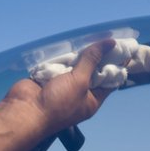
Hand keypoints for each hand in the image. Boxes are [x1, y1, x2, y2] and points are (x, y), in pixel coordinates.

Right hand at [4, 39, 118, 135]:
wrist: (26, 112)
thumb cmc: (57, 103)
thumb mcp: (80, 81)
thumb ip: (92, 60)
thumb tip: (109, 43)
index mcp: (91, 100)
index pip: (109, 81)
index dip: (117, 66)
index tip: (124, 49)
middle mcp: (79, 94)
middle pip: (92, 71)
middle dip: (97, 56)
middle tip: (106, 38)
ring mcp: (63, 86)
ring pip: (75, 66)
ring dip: (78, 55)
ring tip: (88, 38)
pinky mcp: (49, 78)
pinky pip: (59, 64)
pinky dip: (62, 56)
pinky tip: (68, 44)